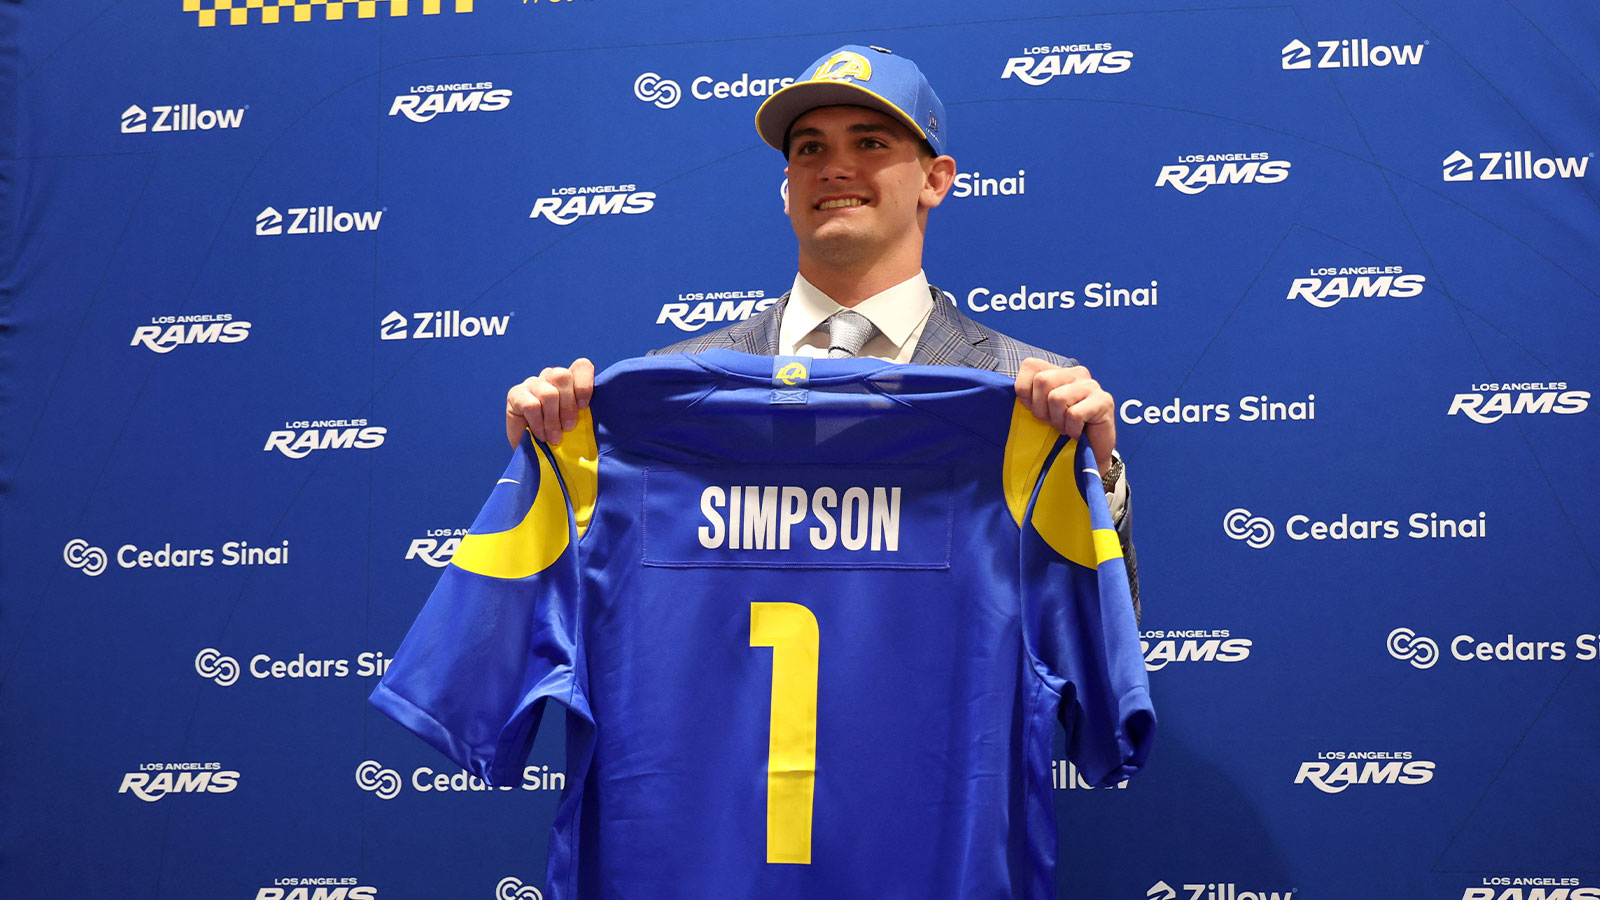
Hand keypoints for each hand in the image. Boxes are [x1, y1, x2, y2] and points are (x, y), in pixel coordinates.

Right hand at [505, 358, 594, 446]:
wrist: (534, 453)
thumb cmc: (560, 437)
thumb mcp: (578, 424)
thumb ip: (586, 414)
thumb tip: (596, 416)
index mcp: (570, 380)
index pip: (581, 366)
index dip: (584, 384)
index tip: (583, 407)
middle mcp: (550, 377)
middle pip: (562, 376)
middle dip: (568, 406)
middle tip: (569, 428)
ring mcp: (532, 383)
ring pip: (548, 393)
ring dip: (553, 420)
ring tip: (554, 438)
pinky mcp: (515, 394)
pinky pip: (531, 405)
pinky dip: (539, 424)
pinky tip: (541, 435)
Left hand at [1014, 358, 1116, 477]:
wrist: (1089, 454)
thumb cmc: (1062, 431)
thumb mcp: (1038, 410)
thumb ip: (1025, 396)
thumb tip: (1002, 389)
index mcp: (1058, 371)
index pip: (1030, 366)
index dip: (1026, 392)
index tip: (1036, 410)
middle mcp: (1076, 373)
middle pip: (1042, 381)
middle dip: (1042, 409)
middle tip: (1054, 421)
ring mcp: (1091, 386)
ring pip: (1057, 398)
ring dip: (1058, 421)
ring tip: (1066, 427)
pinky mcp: (1104, 401)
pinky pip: (1073, 414)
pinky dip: (1071, 429)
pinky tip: (1078, 432)